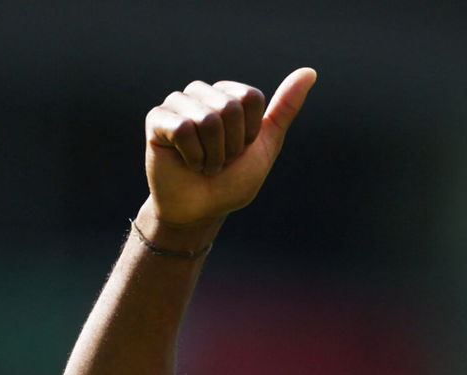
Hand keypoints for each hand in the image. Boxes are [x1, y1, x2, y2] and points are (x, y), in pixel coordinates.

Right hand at [142, 67, 316, 229]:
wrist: (201, 210)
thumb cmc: (233, 180)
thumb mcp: (266, 145)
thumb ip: (285, 108)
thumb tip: (310, 72)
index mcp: (229, 96)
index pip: (250, 97)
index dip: (251, 132)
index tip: (241, 149)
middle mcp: (202, 94)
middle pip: (230, 106)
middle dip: (231, 145)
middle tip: (220, 160)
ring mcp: (177, 104)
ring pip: (207, 119)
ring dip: (212, 154)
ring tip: (204, 163)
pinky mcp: (156, 118)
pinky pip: (183, 129)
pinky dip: (192, 156)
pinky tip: (187, 162)